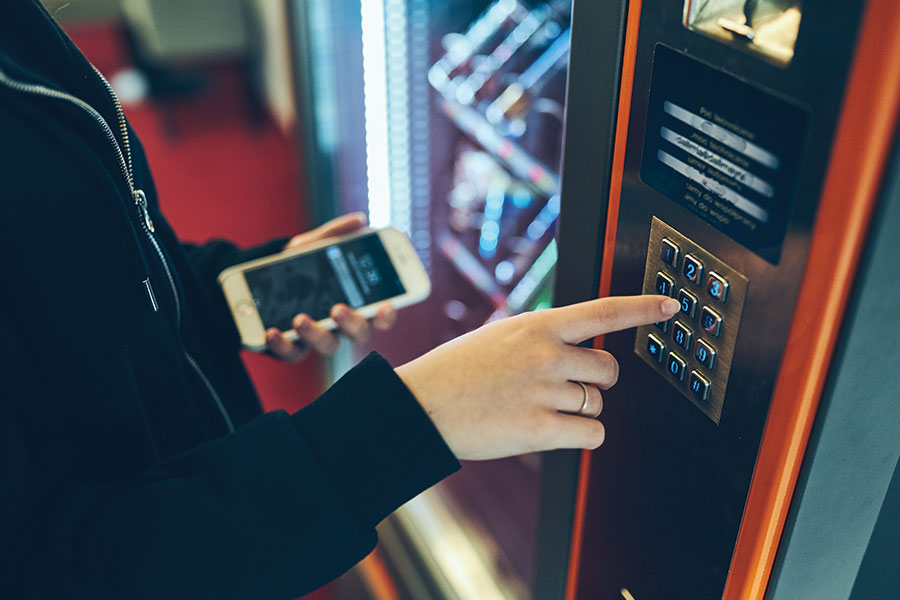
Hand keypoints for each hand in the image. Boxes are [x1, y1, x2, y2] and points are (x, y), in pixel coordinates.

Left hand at [264, 213, 397, 361]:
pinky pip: (292, 353)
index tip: (386, 307)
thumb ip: (335, 234)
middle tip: (338, 309)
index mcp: (356, 301)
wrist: (258, 282)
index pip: (380, 313)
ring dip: (316, 334)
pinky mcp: (292, 347)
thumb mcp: (313, 246)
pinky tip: (271, 331)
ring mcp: (318, 337)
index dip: (387, 314)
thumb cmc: (298, 266)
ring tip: (299, 318)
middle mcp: (342, 323)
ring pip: (328, 345)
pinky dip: (283, 345)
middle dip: (352, 323)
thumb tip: (359, 220)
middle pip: (359, 333)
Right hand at [395, 295, 680, 459]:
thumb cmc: (456, 370)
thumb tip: (573, 340)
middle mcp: (546, 354)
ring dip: (579, 410)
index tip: (670, 308)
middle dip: (595, 381)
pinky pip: (592, 434)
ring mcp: (543, 391)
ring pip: (597, 404)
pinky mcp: (539, 429)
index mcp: (537, 325)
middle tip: (562, 387)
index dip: (642, 308)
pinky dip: (580, 437)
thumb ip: (539, 334)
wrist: (420, 405)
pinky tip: (550, 430)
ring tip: (539, 408)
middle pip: (608, 370)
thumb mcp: (497, 335)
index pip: (603, 311)